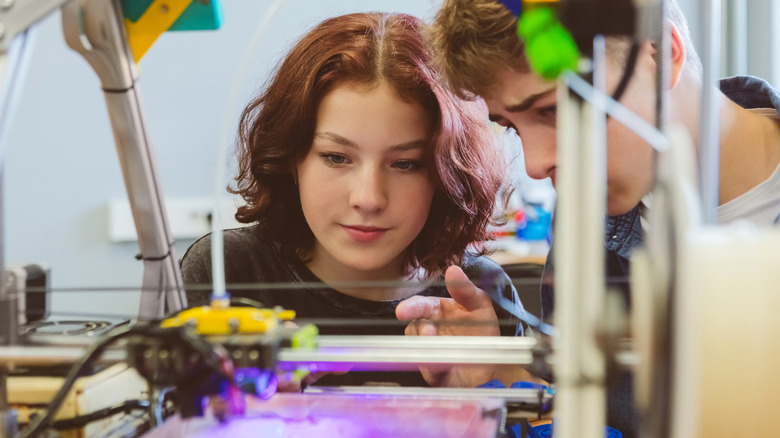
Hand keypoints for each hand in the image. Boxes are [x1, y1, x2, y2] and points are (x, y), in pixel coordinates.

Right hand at [395, 265, 499, 386]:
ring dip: (428, 349)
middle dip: (419, 331)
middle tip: (429, 332)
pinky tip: (445, 364)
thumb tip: (453, 269)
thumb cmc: (481, 333)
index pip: (419, 306)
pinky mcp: (433, 373)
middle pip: (414, 329)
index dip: (410, 308)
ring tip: (444, 349)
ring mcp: (428, 351)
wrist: (492, 365)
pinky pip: (428, 371)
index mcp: (436, 311)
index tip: (402, 312)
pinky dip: (435, 368)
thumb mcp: (480, 307)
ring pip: (418, 349)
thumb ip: (467, 290)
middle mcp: (428, 330)